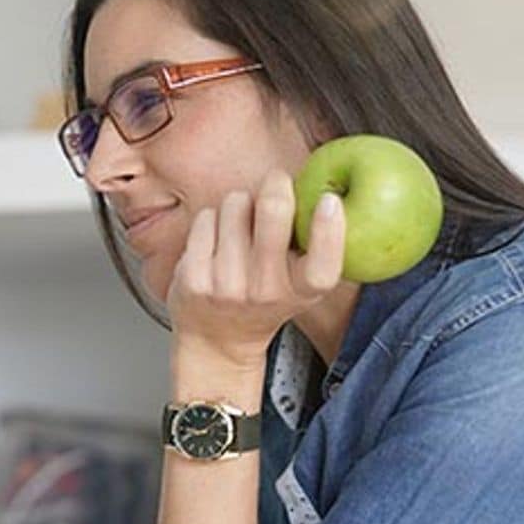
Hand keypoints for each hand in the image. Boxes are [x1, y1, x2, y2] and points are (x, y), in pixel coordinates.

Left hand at [166, 170, 345, 365]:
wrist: (217, 340)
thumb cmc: (265, 297)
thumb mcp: (300, 283)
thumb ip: (313, 246)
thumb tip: (322, 184)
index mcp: (302, 292)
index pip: (322, 266)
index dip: (329, 231)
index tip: (329, 200)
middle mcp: (265, 292)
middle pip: (273, 212)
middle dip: (276, 185)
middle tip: (276, 183)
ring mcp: (226, 285)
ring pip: (236, 204)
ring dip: (240, 204)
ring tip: (241, 226)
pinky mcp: (194, 278)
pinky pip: (206, 218)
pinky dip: (212, 219)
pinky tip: (216, 239)